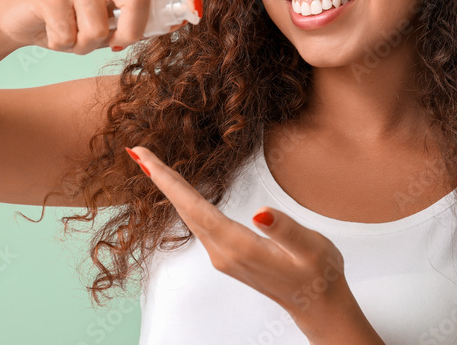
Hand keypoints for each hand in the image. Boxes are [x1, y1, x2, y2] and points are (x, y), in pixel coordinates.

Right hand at [0, 0, 202, 52]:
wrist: (19, 20)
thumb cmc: (70, 25)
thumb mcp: (110, 29)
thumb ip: (139, 24)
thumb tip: (177, 22)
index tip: (195, 14)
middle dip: (128, 32)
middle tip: (112, 42)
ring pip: (99, 29)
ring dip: (85, 46)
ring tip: (71, 36)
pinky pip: (69, 36)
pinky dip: (62, 46)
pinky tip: (52, 33)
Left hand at [125, 145, 350, 330]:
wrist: (317, 305)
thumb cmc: (318, 274)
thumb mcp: (311, 248)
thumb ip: (285, 230)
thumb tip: (259, 212)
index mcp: (240, 246)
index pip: (195, 208)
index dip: (169, 182)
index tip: (146, 160)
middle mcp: (223, 252)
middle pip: (184, 209)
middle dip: (160, 179)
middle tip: (137, 151)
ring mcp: (222, 255)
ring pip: (188, 216)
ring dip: (169, 189)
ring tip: (150, 164)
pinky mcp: (226, 255)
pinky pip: (198, 222)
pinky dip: (183, 200)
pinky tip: (179, 189)